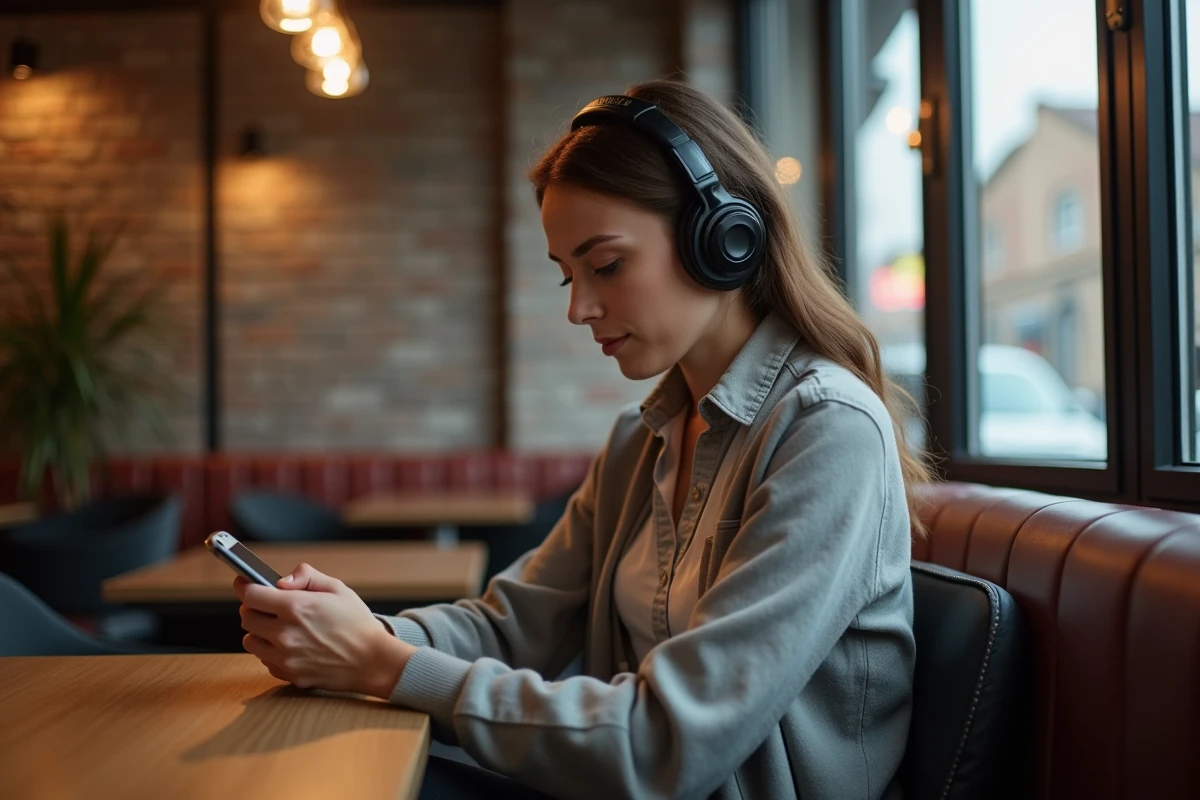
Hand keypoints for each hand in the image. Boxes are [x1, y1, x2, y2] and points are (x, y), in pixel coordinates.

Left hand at [234, 563, 416, 697]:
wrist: (373, 661)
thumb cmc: (357, 622)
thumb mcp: (337, 588)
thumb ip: (306, 576)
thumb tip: (281, 581)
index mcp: (296, 608)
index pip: (250, 595)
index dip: (245, 586)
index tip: (244, 583)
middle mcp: (285, 634)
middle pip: (246, 618)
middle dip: (254, 608)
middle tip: (268, 605)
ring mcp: (286, 657)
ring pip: (250, 641)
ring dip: (259, 631)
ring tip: (278, 627)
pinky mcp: (289, 674)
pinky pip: (265, 660)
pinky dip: (271, 651)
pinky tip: (290, 645)